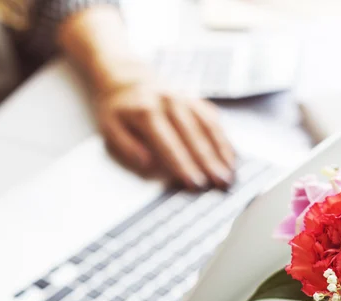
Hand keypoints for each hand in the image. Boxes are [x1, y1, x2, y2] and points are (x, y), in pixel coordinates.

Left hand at [95, 82, 235, 188]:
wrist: (125, 75)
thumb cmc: (118, 108)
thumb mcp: (109, 127)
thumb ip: (126, 146)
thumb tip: (147, 162)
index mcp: (147, 111)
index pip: (169, 144)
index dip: (184, 165)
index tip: (194, 183)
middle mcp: (170, 103)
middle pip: (194, 137)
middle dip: (209, 162)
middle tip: (220, 183)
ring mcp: (186, 99)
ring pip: (208, 127)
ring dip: (221, 152)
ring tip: (230, 174)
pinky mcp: (196, 100)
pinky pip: (214, 120)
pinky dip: (224, 139)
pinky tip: (231, 157)